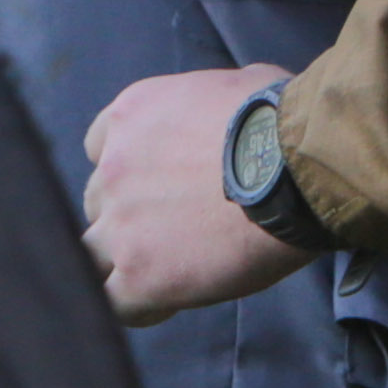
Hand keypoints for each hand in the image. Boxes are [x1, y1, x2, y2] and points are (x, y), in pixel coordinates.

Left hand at [81, 65, 313, 327]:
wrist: (297, 169)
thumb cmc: (284, 121)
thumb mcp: (242, 82)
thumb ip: (214, 100)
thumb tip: (235, 104)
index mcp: (131, 115)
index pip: (100, 148)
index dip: (129, 172)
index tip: (161, 187)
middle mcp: (113, 166)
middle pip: (98, 202)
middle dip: (128, 218)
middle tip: (174, 233)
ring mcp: (120, 222)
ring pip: (90, 254)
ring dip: (122, 263)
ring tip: (165, 273)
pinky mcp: (138, 273)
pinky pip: (113, 302)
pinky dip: (136, 305)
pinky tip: (167, 302)